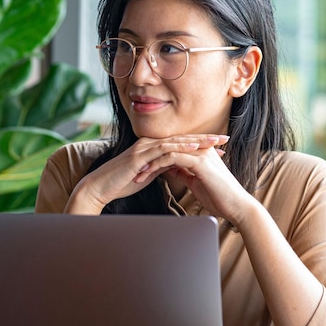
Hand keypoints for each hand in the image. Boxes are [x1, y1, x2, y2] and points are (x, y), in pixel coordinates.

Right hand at [65, 134, 227, 214]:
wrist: (100, 187)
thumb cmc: (122, 183)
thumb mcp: (148, 174)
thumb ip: (162, 167)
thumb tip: (177, 167)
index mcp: (153, 147)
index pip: (182, 143)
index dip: (202, 143)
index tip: (219, 146)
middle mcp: (150, 143)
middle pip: (183, 138)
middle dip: (205, 138)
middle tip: (225, 138)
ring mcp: (145, 147)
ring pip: (176, 140)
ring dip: (197, 140)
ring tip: (215, 141)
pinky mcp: (140, 155)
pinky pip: (164, 149)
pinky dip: (180, 147)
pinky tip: (194, 147)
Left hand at [134, 137, 254, 226]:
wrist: (237, 206)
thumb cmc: (219, 197)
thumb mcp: (196, 183)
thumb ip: (184, 173)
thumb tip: (171, 170)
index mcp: (200, 153)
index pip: (172, 150)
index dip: (154, 159)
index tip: (139, 169)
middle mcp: (200, 150)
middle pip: (167, 148)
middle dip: (148, 159)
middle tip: (132, 169)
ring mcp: (200, 154)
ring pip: (167, 151)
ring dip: (149, 162)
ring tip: (136, 173)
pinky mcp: (199, 162)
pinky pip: (172, 158)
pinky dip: (157, 165)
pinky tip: (147, 173)